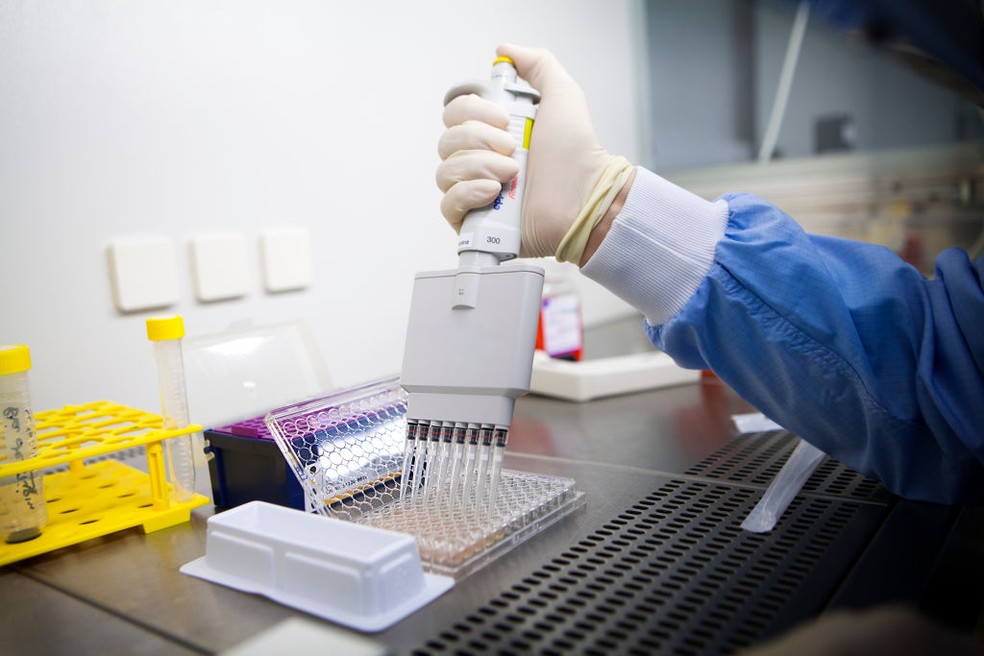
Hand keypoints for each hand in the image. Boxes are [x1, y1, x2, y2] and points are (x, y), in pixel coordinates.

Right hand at [437, 44, 631, 262]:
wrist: (585, 197)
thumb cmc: (577, 155)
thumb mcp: (562, 94)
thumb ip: (537, 64)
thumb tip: (505, 51)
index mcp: (492, 133)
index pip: (454, 114)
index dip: (473, 112)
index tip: (504, 119)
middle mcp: (479, 162)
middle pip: (446, 142)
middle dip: (480, 141)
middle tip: (513, 149)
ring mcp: (475, 193)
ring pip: (446, 171)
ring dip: (480, 167)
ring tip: (512, 174)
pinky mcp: (474, 223)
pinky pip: (448, 204)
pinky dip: (468, 194)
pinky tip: (493, 193)